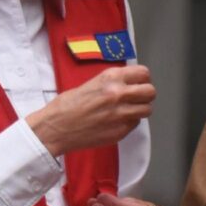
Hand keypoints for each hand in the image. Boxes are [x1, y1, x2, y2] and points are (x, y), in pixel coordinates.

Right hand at [27, 64, 153, 156]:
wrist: (55, 129)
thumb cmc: (66, 106)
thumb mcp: (92, 83)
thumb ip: (113, 83)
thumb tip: (128, 84)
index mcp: (111, 78)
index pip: (143, 73)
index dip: (142, 78)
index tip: (139, 82)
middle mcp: (119, 94)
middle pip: (150, 92)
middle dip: (146, 94)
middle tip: (137, 97)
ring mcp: (121, 114)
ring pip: (147, 109)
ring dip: (140, 109)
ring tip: (129, 110)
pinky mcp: (120, 131)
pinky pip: (135, 124)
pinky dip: (130, 122)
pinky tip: (116, 121)